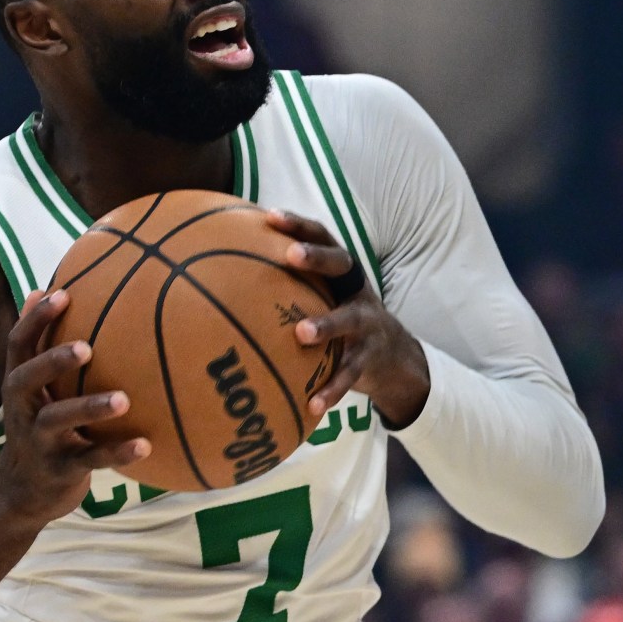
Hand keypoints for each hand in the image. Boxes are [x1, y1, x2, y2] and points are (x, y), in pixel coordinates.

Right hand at [0, 289, 150, 524]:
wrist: (21, 492)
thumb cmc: (37, 427)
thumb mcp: (31, 389)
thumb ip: (38, 346)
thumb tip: (41, 287)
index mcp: (18, 384)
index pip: (18, 344)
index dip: (36, 319)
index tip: (62, 294)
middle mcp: (23, 409)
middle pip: (28, 379)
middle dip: (54, 361)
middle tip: (87, 348)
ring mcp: (40, 441)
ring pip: (59, 420)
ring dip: (90, 408)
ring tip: (124, 400)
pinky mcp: (61, 470)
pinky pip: (91, 459)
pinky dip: (118, 453)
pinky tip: (146, 444)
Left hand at [267, 210, 431, 427]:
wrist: (394, 358)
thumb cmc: (340, 318)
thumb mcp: (325, 296)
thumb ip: (290, 283)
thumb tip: (228, 269)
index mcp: (342, 271)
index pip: (323, 237)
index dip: (298, 224)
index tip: (269, 215)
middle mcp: (357, 290)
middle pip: (342, 264)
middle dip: (317, 257)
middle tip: (289, 255)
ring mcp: (367, 323)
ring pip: (348, 320)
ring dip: (326, 325)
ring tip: (300, 333)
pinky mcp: (369, 358)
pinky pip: (349, 373)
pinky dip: (331, 389)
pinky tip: (311, 405)